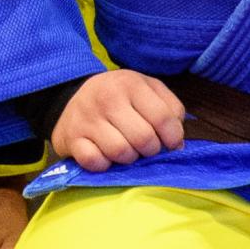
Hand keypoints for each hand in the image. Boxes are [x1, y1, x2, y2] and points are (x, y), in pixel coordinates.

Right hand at [49, 68, 187, 170]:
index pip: (164, 119)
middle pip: (144, 139)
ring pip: (121, 152)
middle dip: (150, 150)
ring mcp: (87, 118)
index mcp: (130, 83)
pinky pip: (95, 162)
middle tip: (145, 147)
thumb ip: (170, 110)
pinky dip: (104, 165)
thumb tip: (177, 144)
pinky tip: (105, 155)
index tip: (170, 142)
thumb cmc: (119, 97)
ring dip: (129, 158)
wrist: (73, 98)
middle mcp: (107, 98)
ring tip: (126, 150)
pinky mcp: (72, 138)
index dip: (173, 137)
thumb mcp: (148, 90)